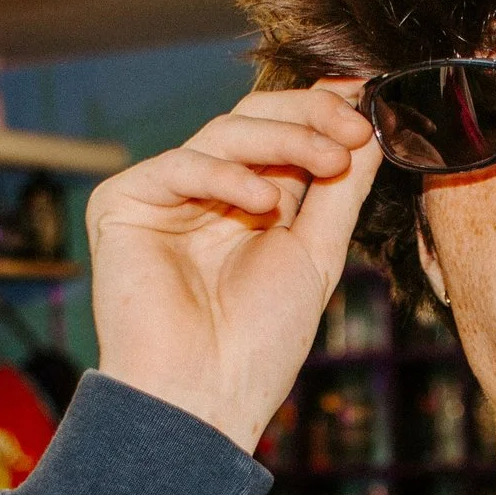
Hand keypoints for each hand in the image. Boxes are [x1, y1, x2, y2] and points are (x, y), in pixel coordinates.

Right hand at [86, 83, 380, 451]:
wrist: (203, 396)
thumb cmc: (260, 341)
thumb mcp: (317, 254)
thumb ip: (341, 189)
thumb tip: (372, 126)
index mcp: (252, 205)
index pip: (285, 136)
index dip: (324, 111)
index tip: (370, 98)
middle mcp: (207, 194)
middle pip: (254, 121)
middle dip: (310, 115)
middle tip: (355, 126)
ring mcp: (165, 196)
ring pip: (225, 133)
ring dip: (285, 139)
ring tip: (330, 161)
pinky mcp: (123, 202)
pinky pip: (181, 165)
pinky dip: (229, 177)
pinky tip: (266, 203)